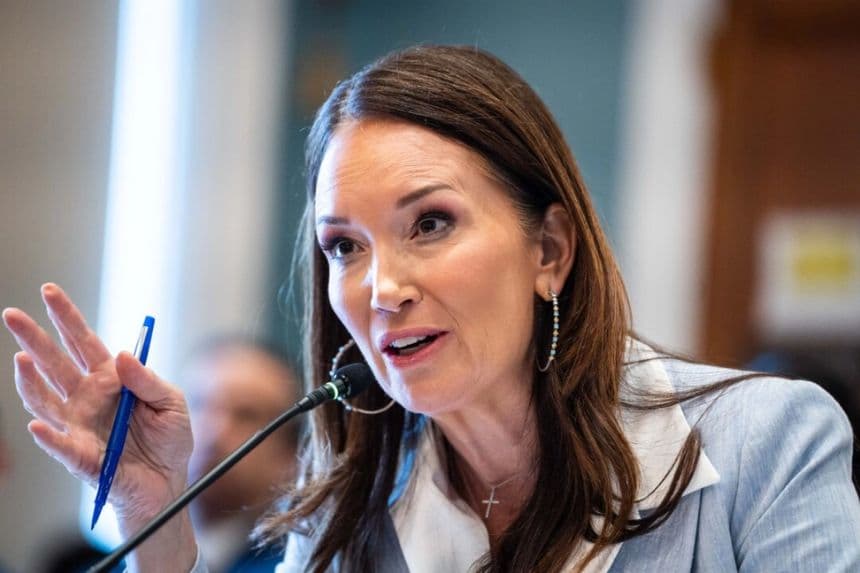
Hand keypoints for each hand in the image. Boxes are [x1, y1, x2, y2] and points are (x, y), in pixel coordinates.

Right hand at [2, 284, 193, 527]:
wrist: (168, 482)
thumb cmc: (170, 440)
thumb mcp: (172, 402)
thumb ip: (148, 380)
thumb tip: (123, 356)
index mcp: (110, 378)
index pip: (83, 341)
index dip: (66, 317)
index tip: (48, 291)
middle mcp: (87, 397)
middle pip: (55, 363)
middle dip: (34, 338)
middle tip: (12, 314)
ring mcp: (78, 424)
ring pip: (44, 398)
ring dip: (30, 380)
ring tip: (22, 359)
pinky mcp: (79, 456)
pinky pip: (59, 444)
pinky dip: (47, 435)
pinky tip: (37, 423)